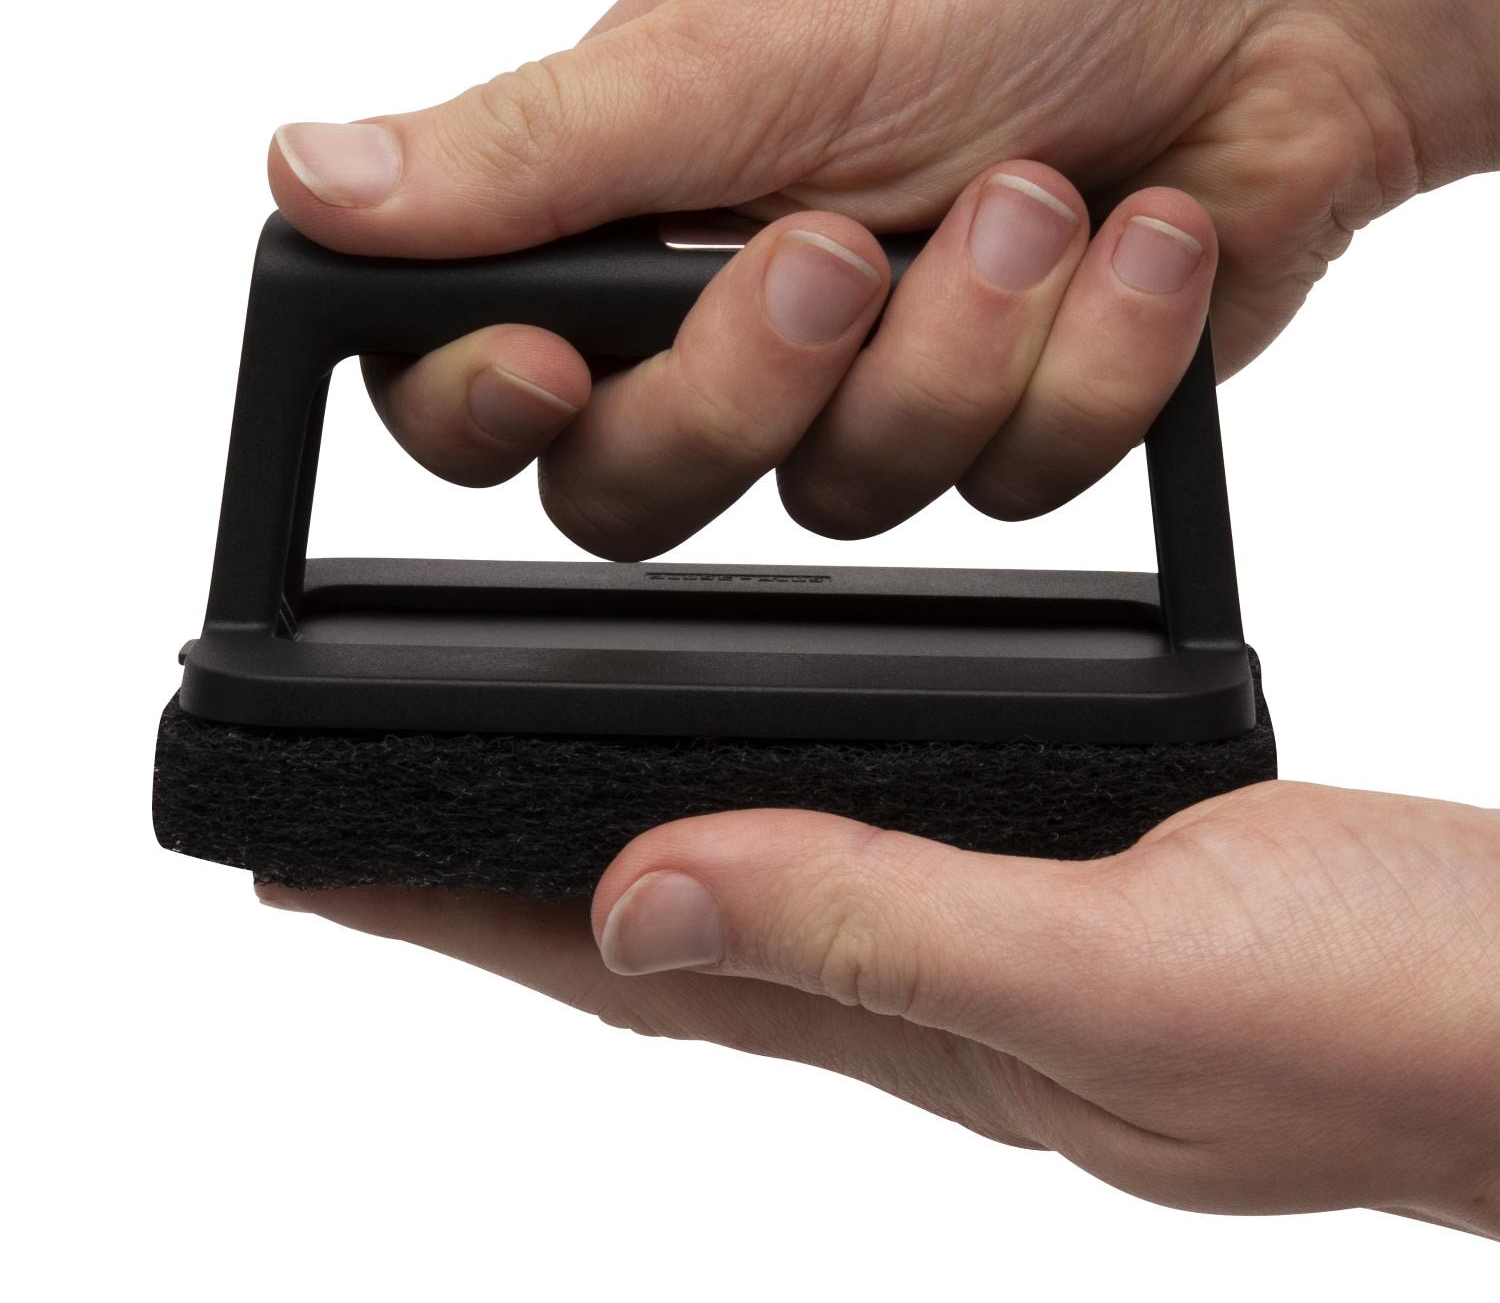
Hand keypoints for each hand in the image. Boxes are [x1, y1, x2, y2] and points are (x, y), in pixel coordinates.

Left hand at [257, 781, 1499, 1236]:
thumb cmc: (1390, 1026)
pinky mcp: (1065, 888)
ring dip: (631, 827)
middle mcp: (931, 993)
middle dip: (505, 877)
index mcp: (924, 1024)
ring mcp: (995, 946)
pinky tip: (766, 778)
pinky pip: (866, 846)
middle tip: (376, 816)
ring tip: (521, 782)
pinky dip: (777, 804)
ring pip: (755, 879)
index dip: (460, 918)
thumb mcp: (1124, 972)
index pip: (631, 968)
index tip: (320, 868)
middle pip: (664, 927)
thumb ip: (890, 931)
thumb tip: (646, 897)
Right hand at [267, 0, 1497, 555]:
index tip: (557, 363)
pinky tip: (1128, 241)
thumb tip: (313, 177)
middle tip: (832, 252)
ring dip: (950, 349)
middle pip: (644, 487)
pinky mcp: (999, 427)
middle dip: (752, 382)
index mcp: (635, 204)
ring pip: (840, 497)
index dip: (493, 408)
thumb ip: (536, 148)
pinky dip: (1081, 362)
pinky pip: (1002, 485)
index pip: (476, 384)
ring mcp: (872, 384)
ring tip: (1027, 199)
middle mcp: (735, 313)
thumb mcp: (752, 38)